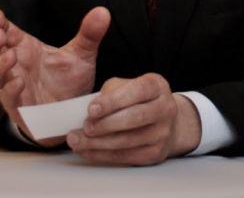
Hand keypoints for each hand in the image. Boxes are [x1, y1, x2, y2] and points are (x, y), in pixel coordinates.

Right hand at [0, 6, 110, 144]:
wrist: (74, 114)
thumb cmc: (70, 81)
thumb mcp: (82, 55)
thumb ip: (90, 34)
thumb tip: (103, 11)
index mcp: (25, 47)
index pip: (4, 31)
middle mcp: (16, 65)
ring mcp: (14, 86)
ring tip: (11, 56)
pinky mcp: (19, 108)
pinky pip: (8, 99)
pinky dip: (10, 90)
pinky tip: (19, 81)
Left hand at [66, 73, 200, 164]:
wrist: (164, 121)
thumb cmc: (138, 100)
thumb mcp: (126, 86)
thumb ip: (111, 92)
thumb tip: (91, 112)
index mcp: (156, 86)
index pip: (136, 91)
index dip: (113, 101)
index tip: (91, 109)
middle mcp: (165, 108)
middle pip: (134, 118)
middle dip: (105, 124)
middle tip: (86, 127)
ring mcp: (163, 132)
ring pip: (128, 141)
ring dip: (99, 143)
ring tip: (78, 141)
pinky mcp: (156, 153)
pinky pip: (126, 157)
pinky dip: (103, 155)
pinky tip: (88, 150)